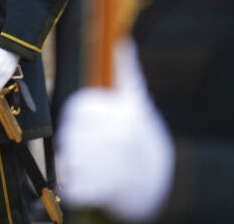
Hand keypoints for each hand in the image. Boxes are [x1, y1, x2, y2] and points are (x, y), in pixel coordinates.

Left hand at [56, 39, 173, 221]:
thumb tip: (122, 41)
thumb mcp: (139, 103)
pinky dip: (75, 189)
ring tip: (97, 169)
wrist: (165, 188)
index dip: (79, 120)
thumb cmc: (145, 140)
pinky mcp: (101, 192)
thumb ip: (126, 72)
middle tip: (95, 152)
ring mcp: (110, 165)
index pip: (77, 109)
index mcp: (125, 114)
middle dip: (76, 144)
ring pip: (68, 159)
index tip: (91, 128)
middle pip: (70, 135)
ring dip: (75, 166)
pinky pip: (71, 186)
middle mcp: (118, 137)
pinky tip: (93, 187)